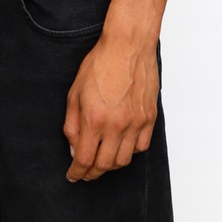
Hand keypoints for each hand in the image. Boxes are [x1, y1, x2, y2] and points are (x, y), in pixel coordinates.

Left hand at [63, 34, 158, 180]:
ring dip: (110, 165)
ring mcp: (136, 123)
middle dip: (92, 173)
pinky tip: (122, 146)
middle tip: (85, 172)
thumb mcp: (75, 91)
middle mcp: (117, 125)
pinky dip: (130, 152)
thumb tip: (74, 148)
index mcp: (95, 119)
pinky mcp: (149, 118)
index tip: (73, 175)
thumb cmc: (100, 63)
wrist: (127, 46)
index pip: (85, 159)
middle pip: (105, 165)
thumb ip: (72, 123)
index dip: (77, 172)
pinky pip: (142, 147)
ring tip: (102, 159)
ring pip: (124, 160)